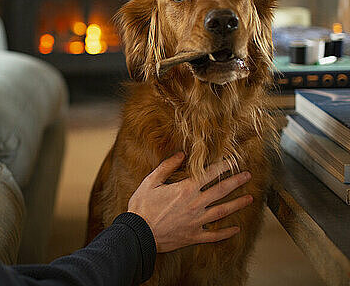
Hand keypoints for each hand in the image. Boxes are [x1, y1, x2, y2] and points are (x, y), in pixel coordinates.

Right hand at [127, 152, 252, 252]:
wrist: (138, 233)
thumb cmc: (142, 206)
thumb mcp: (151, 182)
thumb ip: (167, 167)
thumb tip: (181, 154)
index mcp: (185, 189)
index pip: (209, 174)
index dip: (223, 166)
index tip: (232, 161)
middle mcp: (195, 204)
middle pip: (221, 191)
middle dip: (236, 182)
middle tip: (248, 176)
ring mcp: (196, 221)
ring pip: (222, 211)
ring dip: (237, 204)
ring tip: (250, 199)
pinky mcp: (194, 236)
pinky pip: (214, 235)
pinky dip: (226, 233)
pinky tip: (236, 229)